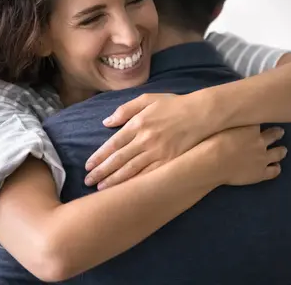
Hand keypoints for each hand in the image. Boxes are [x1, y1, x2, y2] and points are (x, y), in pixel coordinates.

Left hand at [85, 93, 210, 189]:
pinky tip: (127, 190)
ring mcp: (158, 152)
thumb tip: (106, 122)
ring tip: (101, 189)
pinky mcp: (170, 161)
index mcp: (138, 124)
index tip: (88, 165)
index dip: (99, 156)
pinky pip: (150, 175)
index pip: (113, 144)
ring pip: (132, 170)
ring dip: (115, 180)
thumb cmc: (174, 105)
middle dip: (102, 172)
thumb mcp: (148, 99)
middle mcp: (145, 139)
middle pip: (119, 159)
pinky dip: (136, 183)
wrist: (202, 113)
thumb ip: (125, 109)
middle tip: (88, 181)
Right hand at [207, 125, 286, 185]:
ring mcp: (262, 158)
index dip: (261, 119)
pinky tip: (276, 167)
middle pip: (274, 134)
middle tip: (279, 131)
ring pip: (278, 153)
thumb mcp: (221, 126)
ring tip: (283, 150)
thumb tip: (230, 116)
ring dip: (281, 150)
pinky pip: (274, 171)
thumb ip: (230, 121)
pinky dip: (276, 168)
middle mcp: (260, 141)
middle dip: (277, 132)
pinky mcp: (261, 173)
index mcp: (251, 128)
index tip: (260, 119)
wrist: (213, 163)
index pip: (261, 120)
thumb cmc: (211, 143)